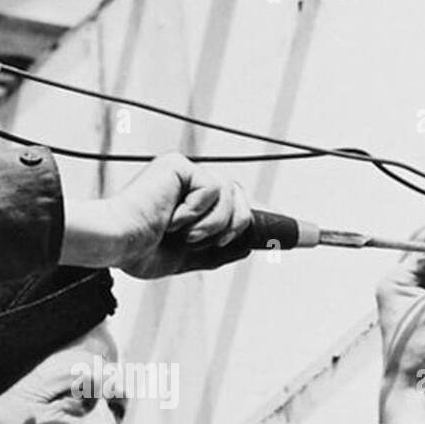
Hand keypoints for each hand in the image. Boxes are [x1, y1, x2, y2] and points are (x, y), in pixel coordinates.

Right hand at [62, 153, 252, 278]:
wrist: (119, 243)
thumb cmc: (140, 252)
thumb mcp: (190, 257)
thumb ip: (219, 250)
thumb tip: (249, 245)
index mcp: (191, 207)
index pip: (233, 207)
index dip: (259, 217)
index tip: (305, 235)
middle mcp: (189, 187)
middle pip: (242, 199)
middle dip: (236, 225)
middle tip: (209, 241)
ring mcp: (184, 174)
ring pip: (233, 196)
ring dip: (213, 225)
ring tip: (184, 235)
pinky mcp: (179, 166)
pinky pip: (214, 189)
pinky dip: (197, 213)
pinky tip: (172, 219)